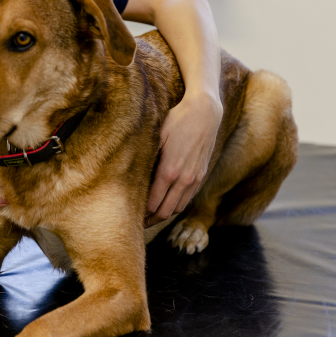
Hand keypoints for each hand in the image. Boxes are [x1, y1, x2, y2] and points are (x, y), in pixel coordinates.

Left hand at [146, 91, 222, 227]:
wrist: (205, 113)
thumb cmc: (176, 120)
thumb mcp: (156, 136)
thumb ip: (147, 158)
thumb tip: (133, 175)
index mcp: (169, 171)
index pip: (152, 203)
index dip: (141, 213)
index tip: (131, 216)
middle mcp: (183, 179)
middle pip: (165, 211)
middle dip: (151, 220)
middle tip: (138, 223)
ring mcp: (194, 178)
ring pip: (178, 208)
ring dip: (164, 215)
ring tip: (150, 216)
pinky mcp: (201, 175)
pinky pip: (188, 199)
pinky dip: (176, 205)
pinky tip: (166, 203)